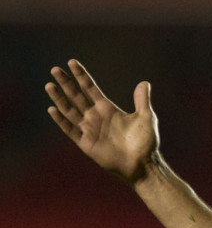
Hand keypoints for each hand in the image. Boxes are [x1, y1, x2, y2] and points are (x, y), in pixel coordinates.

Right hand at [45, 59, 159, 183]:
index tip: (72, 62)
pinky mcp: (86, 143)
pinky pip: (70, 130)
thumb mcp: (146, 118)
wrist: (142, 164)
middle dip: (66, 83)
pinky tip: (52, 109)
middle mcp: (96, 117)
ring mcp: (90, 129)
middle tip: (55, 70)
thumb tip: (144, 83)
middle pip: (76, 96)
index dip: (81, 76)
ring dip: (59, 98)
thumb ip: (142, 101)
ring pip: (69, 110)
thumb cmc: (146, 143)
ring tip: (49, 85)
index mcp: (108, 109)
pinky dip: (61, 120)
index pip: (90, 89)